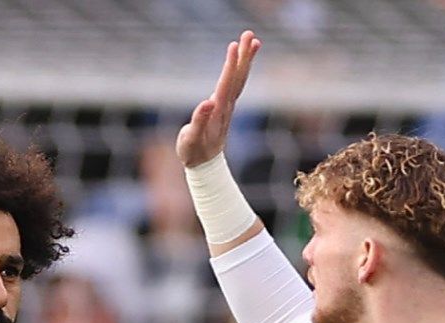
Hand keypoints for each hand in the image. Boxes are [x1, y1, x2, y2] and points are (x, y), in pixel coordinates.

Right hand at [176, 30, 260, 167]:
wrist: (204, 166)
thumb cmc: (194, 153)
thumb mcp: (191, 139)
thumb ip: (199, 121)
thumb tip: (207, 102)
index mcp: (218, 111)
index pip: (226, 83)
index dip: (231, 65)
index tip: (234, 45)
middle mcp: (226, 106)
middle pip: (238, 77)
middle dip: (244, 56)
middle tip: (250, 34)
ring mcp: (227, 106)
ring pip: (239, 79)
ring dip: (246, 60)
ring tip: (253, 41)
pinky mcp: (224, 107)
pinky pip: (235, 84)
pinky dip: (239, 70)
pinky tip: (240, 62)